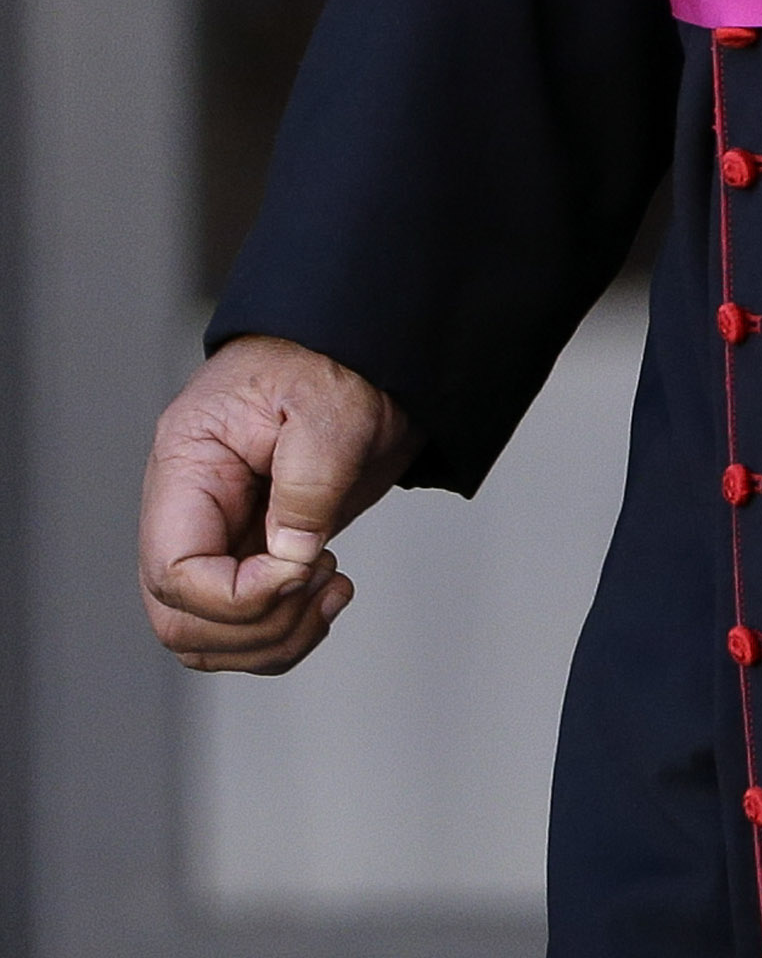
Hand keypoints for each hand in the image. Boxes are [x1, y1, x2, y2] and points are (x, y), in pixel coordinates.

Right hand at [139, 336, 415, 673]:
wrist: (362, 348)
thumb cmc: (332, 359)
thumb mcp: (329, 408)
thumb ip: (307, 484)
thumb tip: (290, 559)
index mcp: (187, 464)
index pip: (174, 570)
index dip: (236, 596)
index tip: (302, 568)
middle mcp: (189, 510)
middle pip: (180, 618)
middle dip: (256, 625)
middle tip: (323, 581)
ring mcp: (218, 536)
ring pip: (207, 637)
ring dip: (273, 639)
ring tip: (332, 588)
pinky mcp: (251, 552)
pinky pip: (244, 626)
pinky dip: (284, 633)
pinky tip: (328, 592)